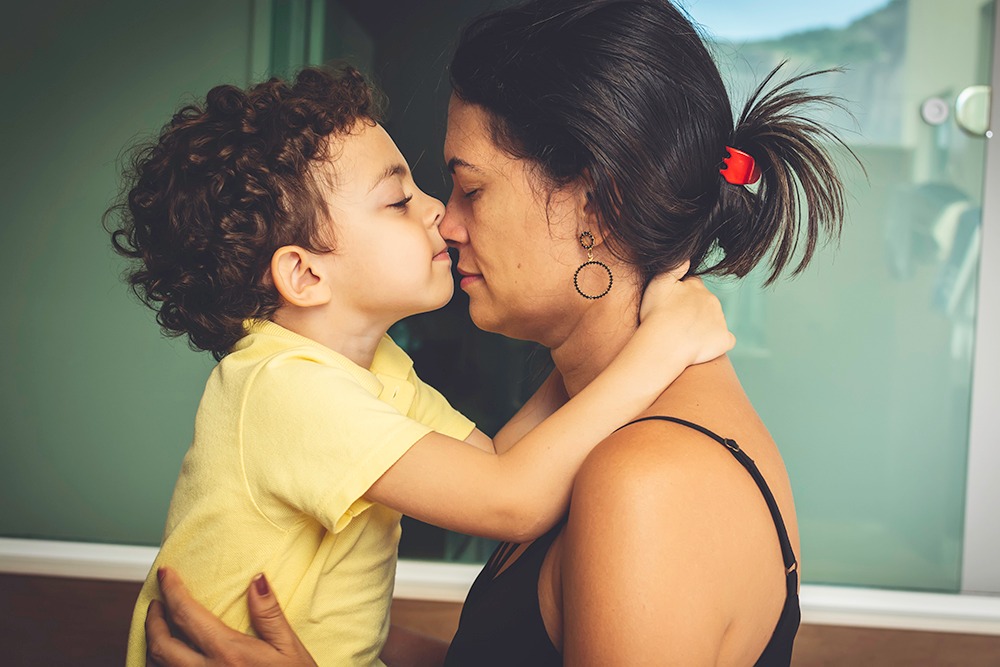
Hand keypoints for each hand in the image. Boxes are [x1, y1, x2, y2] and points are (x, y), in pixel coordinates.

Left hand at [145, 568, 316, 666]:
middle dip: (152, 619)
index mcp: (228, 653)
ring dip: (153, 644)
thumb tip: (256, 580)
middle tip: (157, 602)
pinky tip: (170, 658)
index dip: (171, 590)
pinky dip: (159, 666)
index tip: (166, 574)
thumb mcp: (289, 649)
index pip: (186, 615)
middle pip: (160, 644)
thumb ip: (269, 614)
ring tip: (161, 628)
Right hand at [638, 262, 734, 364]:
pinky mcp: (724, 339)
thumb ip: (674, 267)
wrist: (665, 344)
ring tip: (685, 337)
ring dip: (704, 326)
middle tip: (677, 323)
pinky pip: (726, 340)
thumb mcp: (658, 283)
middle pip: (706, 303)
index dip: (683, 295)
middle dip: (695, 311)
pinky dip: (717, 342)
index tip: (672, 306)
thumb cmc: (657, 314)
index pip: (694, 286)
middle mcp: (712, 301)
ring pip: (715, 321)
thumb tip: (687, 257)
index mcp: (697, 287)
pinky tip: (702, 347)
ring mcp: (720, 320)